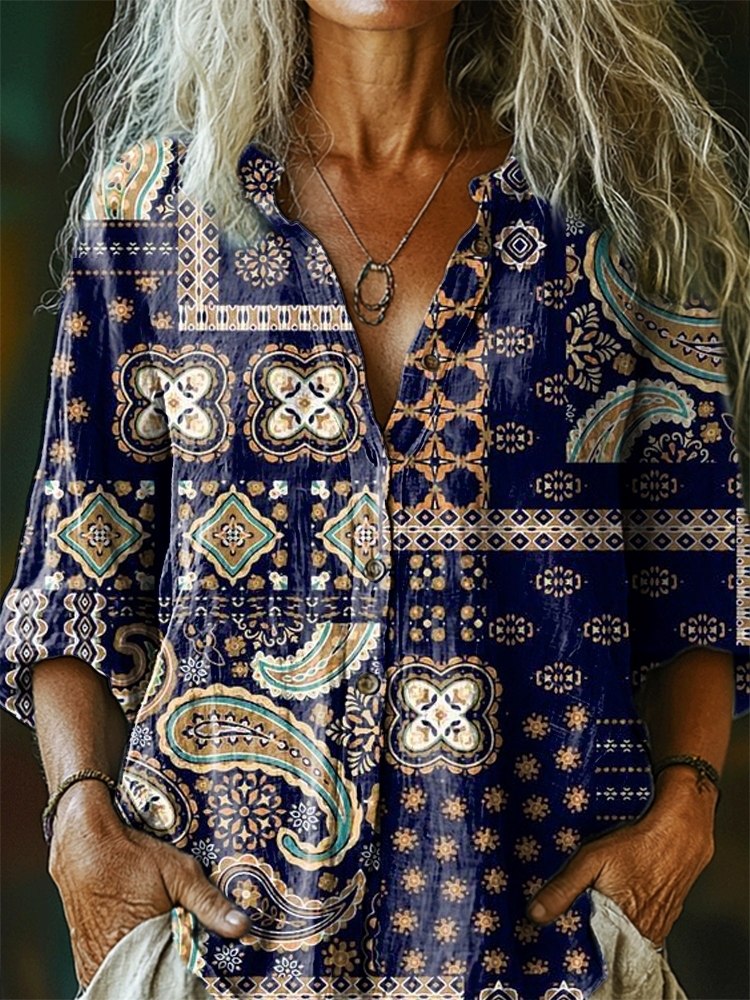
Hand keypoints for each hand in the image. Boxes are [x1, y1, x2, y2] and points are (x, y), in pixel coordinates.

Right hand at [49, 780, 248, 987]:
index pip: (173, 978)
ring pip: (131, 976)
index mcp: (140, 947)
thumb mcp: (179, 873)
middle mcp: (113, 961)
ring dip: (147, 965)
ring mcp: (95, 961)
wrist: (83, 843)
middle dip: (169, 967)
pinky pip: (111, 971)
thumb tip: (240, 927)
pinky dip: (128, 963)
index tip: (202, 962)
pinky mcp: (84, 956)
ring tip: (160, 940)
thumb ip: (209, 903)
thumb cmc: (131, 856)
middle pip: (151, 979)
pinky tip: (138, 942)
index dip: (190, 969)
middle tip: (181, 944)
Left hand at [525, 767, 717, 946]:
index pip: (595, 954)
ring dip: (611, 929)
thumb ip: (563, 889)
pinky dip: (628, 922)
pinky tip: (620, 903)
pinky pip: (642, 928)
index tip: (563, 938)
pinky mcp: (667, 916)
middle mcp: (645, 933)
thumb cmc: (638, 844)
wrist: (681, 832)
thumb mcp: (591, 860)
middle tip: (578, 919)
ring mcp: (659, 926)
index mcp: (624, 926)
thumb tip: (536, 914)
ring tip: (597, 910)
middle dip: (592, 937)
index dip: (578, 945)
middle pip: (611, 946)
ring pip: (627, 938)